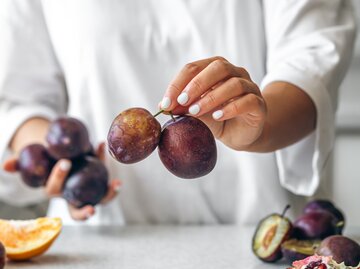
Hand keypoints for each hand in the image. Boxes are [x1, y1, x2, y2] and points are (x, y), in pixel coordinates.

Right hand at [3, 142, 120, 220]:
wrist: (61, 151)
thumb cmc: (45, 158)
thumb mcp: (33, 159)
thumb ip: (20, 164)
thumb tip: (6, 165)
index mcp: (56, 191)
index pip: (54, 191)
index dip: (58, 178)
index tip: (65, 162)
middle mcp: (73, 195)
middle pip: (78, 210)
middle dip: (84, 212)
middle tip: (92, 209)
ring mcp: (89, 190)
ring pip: (100, 198)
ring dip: (109, 194)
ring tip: (117, 184)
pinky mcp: (100, 181)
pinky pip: (106, 177)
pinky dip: (107, 163)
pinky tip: (103, 146)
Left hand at [160, 56, 266, 149]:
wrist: (239, 134)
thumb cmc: (216, 119)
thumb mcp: (197, 113)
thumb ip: (184, 107)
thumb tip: (164, 106)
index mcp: (215, 69)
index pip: (194, 67)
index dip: (178, 83)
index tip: (166, 102)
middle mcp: (235, 73)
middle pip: (218, 67)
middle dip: (197, 84)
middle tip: (182, 101)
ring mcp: (249, 87)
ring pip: (234, 84)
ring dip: (211, 97)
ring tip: (196, 111)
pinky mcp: (259, 104)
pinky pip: (247, 101)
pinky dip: (230, 108)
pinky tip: (217, 116)